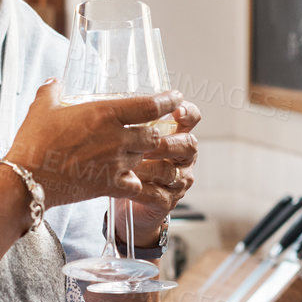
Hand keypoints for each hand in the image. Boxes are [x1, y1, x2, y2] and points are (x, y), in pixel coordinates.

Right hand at [5, 81, 188, 207]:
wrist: (29, 179)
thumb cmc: (35, 141)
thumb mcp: (42, 107)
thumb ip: (52, 91)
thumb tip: (55, 82)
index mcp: (105, 113)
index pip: (151, 106)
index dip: (168, 101)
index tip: (175, 98)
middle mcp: (117, 138)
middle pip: (154, 135)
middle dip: (159, 132)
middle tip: (161, 128)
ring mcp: (116, 164)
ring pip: (146, 158)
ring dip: (147, 155)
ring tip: (145, 152)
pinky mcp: (111, 185)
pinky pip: (137, 186)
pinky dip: (140, 184)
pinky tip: (136, 181)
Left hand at [122, 100, 201, 243]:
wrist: (123, 197)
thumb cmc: (126, 160)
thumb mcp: (129, 136)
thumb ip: (130, 120)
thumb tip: (109, 100)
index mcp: (177, 134)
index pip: (191, 118)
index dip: (187, 112)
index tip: (175, 109)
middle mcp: (183, 157)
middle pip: (189, 145)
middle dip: (167, 143)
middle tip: (147, 144)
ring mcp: (178, 180)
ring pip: (170, 171)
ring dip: (150, 167)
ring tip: (130, 165)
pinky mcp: (166, 201)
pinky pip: (157, 194)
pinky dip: (141, 188)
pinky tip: (127, 183)